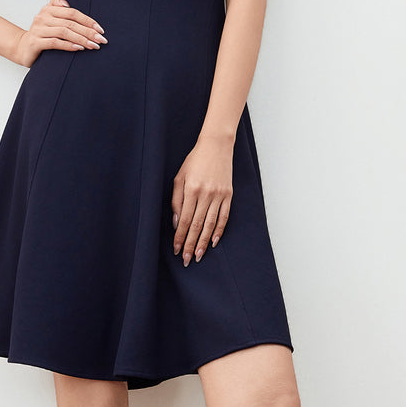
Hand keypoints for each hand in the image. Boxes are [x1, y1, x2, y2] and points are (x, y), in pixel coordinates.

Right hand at [12, 0, 106, 66]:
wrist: (23, 48)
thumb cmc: (42, 34)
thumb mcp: (50, 18)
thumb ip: (58, 5)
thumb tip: (67, 3)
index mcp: (48, 9)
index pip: (72, 12)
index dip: (87, 20)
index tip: (100, 29)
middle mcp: (42, 17)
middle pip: (70, 22)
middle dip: (88, 31)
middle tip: (101, 39)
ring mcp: (38, 29)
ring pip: (64, 32)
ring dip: (81, 39)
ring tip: (93, 46)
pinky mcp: (35, 42)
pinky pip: (54, 42)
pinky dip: (68, 45)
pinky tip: (79, 48)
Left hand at [171, 135, 233, 264]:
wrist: (216, 146)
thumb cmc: (194, 161)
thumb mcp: (179, 177)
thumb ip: (176, 200)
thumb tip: (177, 223)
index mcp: (191, 190)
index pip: (184, 220)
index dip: (180, 237)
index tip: (177, 249)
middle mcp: (206, 194)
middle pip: (197, 226)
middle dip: (191, 245)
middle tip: (186, 260)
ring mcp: (219, 195)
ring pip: (210, 225)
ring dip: (204, 242)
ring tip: (199, 256)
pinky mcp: (228, 195)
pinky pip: (224, 217)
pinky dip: (219, 231)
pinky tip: (214, 242)